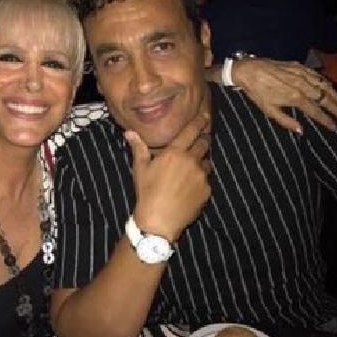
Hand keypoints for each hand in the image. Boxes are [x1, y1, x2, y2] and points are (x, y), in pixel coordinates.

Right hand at [126, 112, 211, 241]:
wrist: (159, 221)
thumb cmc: (147, 193)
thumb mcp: (140, 168)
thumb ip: (138, 148)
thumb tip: (129, 132)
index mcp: (174, 153)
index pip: (191, 131)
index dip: (199, 121)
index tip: (205, 115)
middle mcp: (191, 161)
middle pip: (204, 143)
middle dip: (204, 138)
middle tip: (204, 135)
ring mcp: (201, 176)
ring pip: (207, 162)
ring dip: (202, 160)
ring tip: (194, 166)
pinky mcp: (206, 190)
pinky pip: (207, 180)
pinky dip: (201, 180)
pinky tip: (191, 186)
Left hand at [231, 57, 336, 132]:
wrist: (249, 70)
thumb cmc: (257, 92)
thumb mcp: (269, 110)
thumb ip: (286, 121)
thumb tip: (301, 131)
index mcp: (295, 98)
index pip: (316, 111)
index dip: (327, 120)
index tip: (336, 127)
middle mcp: (302, 85)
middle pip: (324, 98)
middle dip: (336, 109)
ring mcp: (302, 74)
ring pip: (324, 85)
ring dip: (334, 95)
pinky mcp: (299, 66)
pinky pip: (316, 75)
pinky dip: (325, 82)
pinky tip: (329, 86)